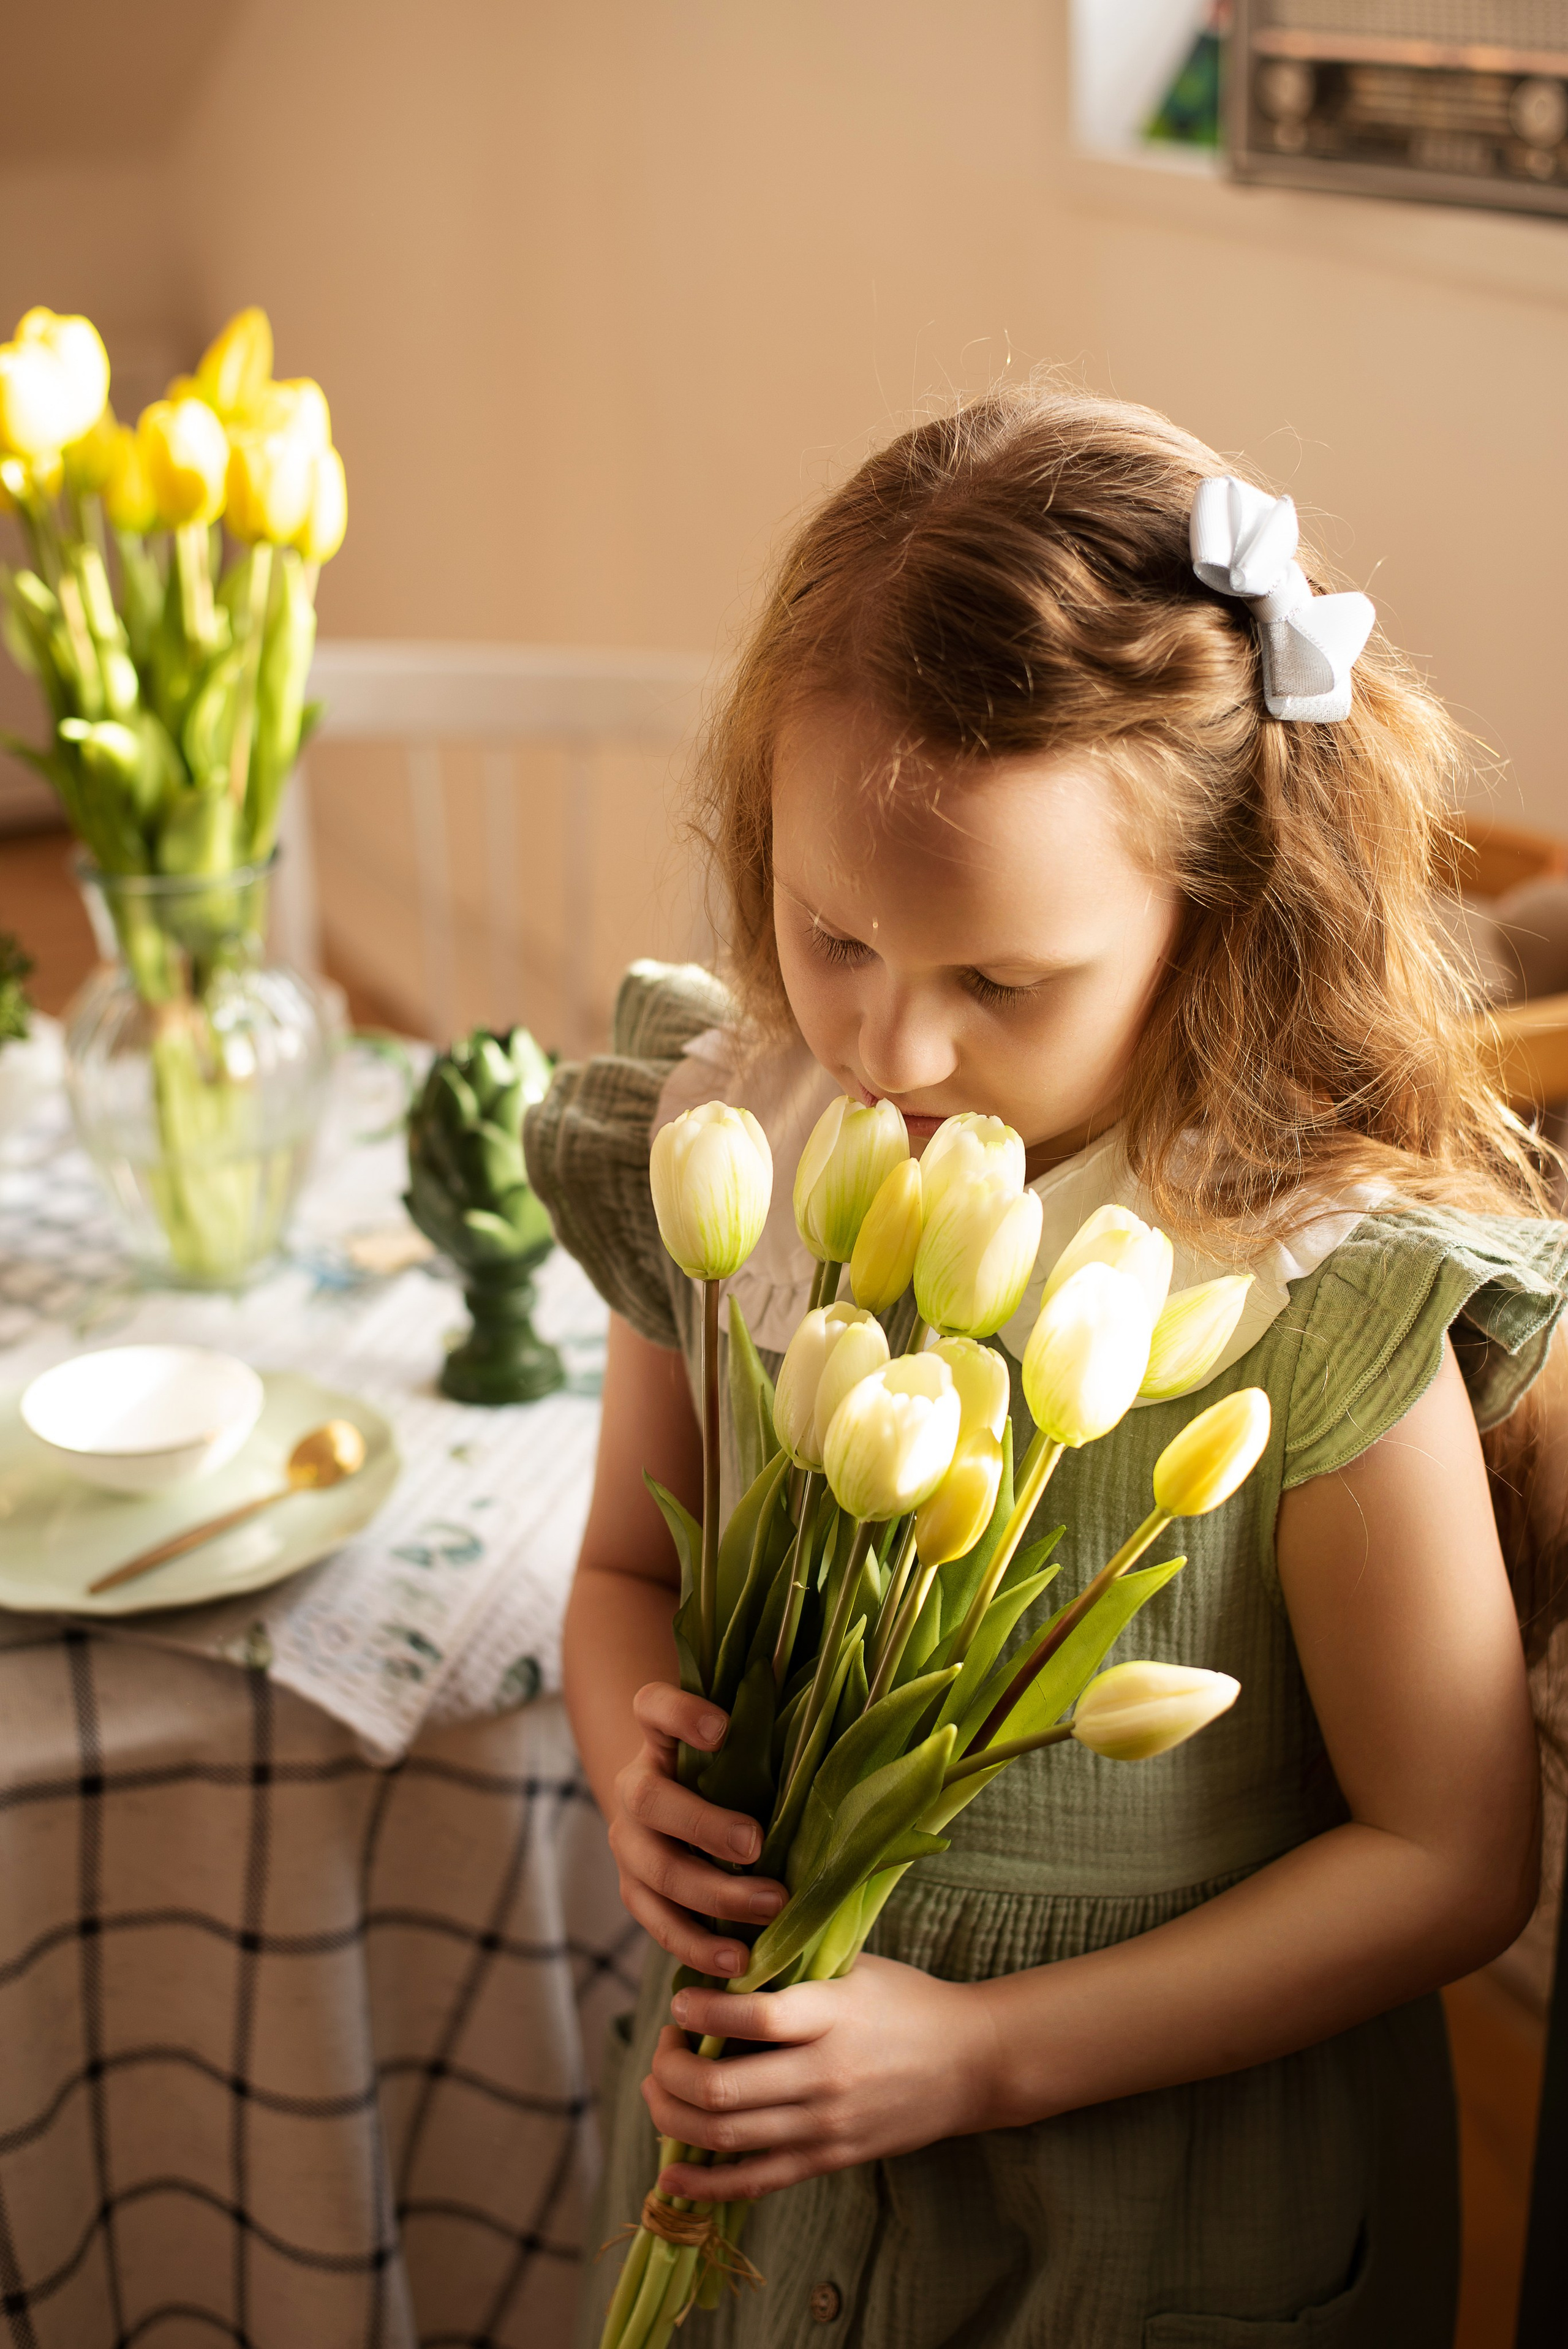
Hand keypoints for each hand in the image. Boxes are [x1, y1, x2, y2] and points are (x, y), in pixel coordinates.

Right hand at [608, 1681, 788, 1976]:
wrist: (683, 1816)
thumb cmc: (733, 1774)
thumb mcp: (745, 1747)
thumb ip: (771, 1729)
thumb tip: (833, 1699)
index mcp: (660, 1739)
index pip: (653, 1707)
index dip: (680, 1713)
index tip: (722, 1729)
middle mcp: (635, 1787)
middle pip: (650, 1799)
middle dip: (703, 1824)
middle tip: (755, 1844)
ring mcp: (630, 1844)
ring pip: (656, 1871)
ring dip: (713, 1894)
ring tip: (769, 1908)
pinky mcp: (635, 1893)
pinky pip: (659, 1925)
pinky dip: (698, 1947)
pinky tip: (737, 1962)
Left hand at [645, 1953, 1003, 2200]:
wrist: (973, 2063)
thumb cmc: (907, 2002)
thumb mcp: (854, 1967)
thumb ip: (793, 1968)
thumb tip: (719, 1959)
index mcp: (833, 2014)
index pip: (754, 2015)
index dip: (701, 2008)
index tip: (679, 2000)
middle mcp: (826, 2074)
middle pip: (722, 2087)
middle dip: (671, 2068)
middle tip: (665, 2045)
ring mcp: (826, 2125)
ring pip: (726, 2136)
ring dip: (674, 2114)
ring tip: (659, 2087)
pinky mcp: (829, 2159)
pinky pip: (755, 2181)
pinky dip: (705, 2183)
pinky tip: (670, 2174)